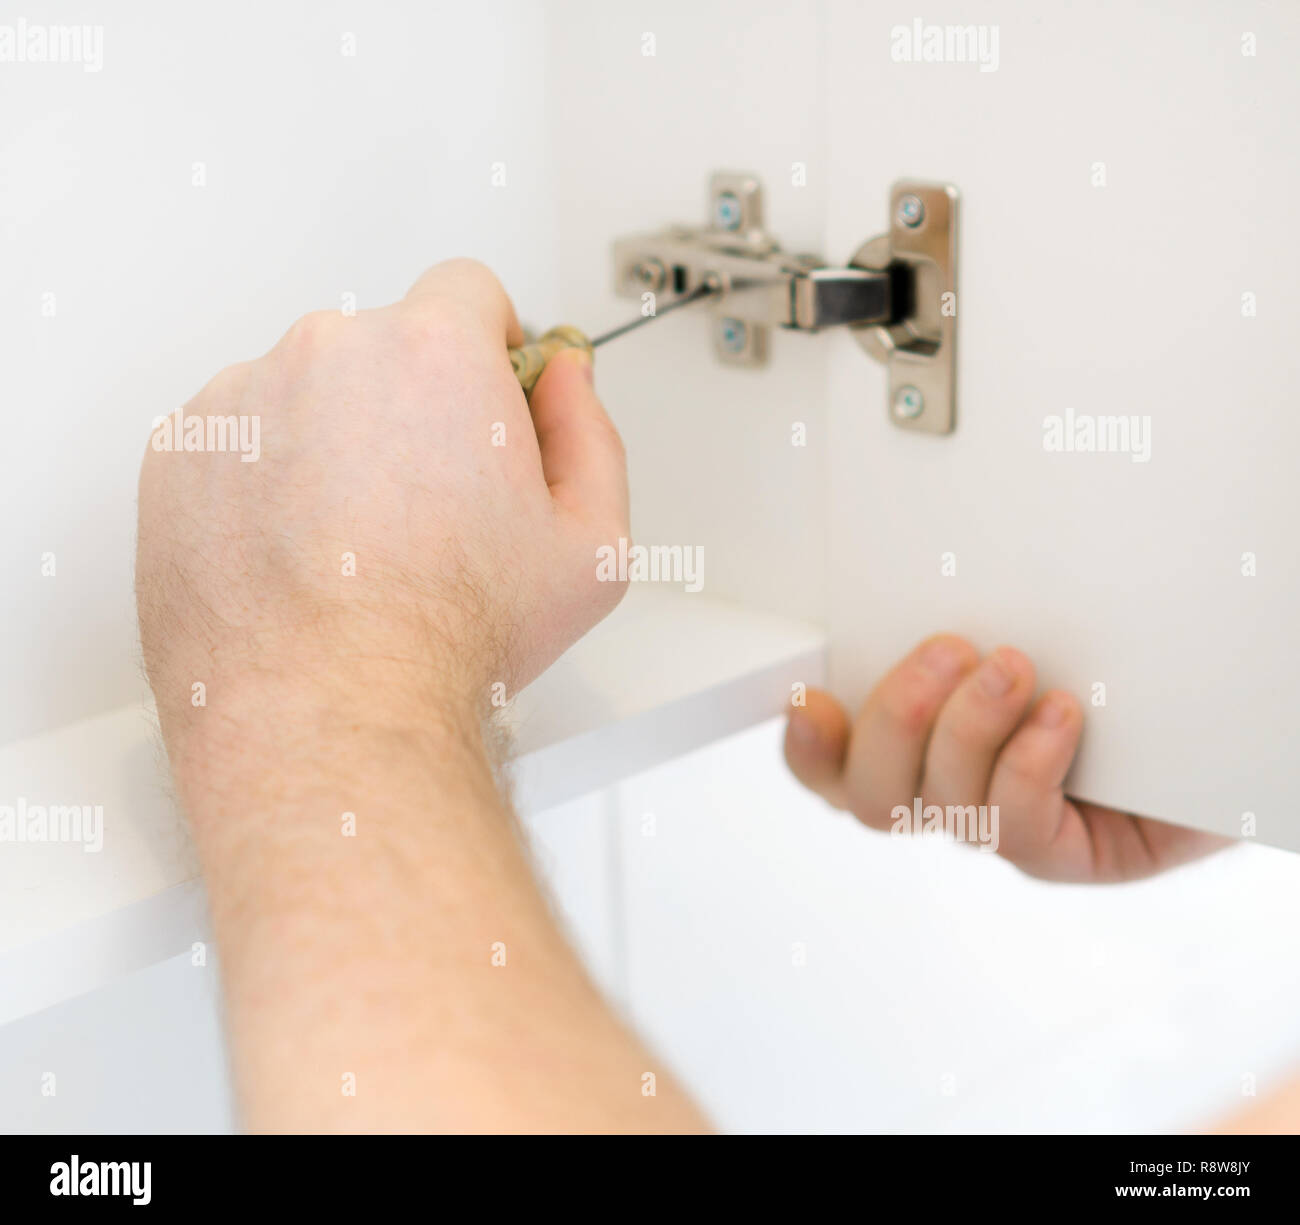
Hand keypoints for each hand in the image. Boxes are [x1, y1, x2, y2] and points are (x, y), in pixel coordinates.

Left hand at [134, 264, 707, 1131]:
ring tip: (358, 544)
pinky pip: (238, 437)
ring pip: (305, 389)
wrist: (328, 714)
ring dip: (335, 438)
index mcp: (434, 354)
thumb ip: (592, 432)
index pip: (469, 291)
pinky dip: (266, 477)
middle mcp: (327, 354)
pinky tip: (301, 553)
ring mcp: (242, 400)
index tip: (486, 401)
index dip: (491, 349)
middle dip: (413, 402)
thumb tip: (565, 378)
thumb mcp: (592, 545)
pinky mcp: (180, 454)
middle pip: (384, 343)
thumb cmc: (450, 639)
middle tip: (431, 504)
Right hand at [783, 636, 1229, 881]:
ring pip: (940, 807)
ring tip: (1016, 668)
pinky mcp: (1062, 854)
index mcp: (916, 743)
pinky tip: (1061, 714)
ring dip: (969, 728)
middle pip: (870, 795)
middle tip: (947, 650)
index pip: (831, 767)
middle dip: (897, 718)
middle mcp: (947, 793)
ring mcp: (1001, 828)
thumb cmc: (1107, 667)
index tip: (811, 694)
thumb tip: (917, 595)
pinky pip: (1016, 829)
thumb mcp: (1020, 628)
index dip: (807, 746)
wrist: (1213, 713)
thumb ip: (956, 631)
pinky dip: (1028, 764)